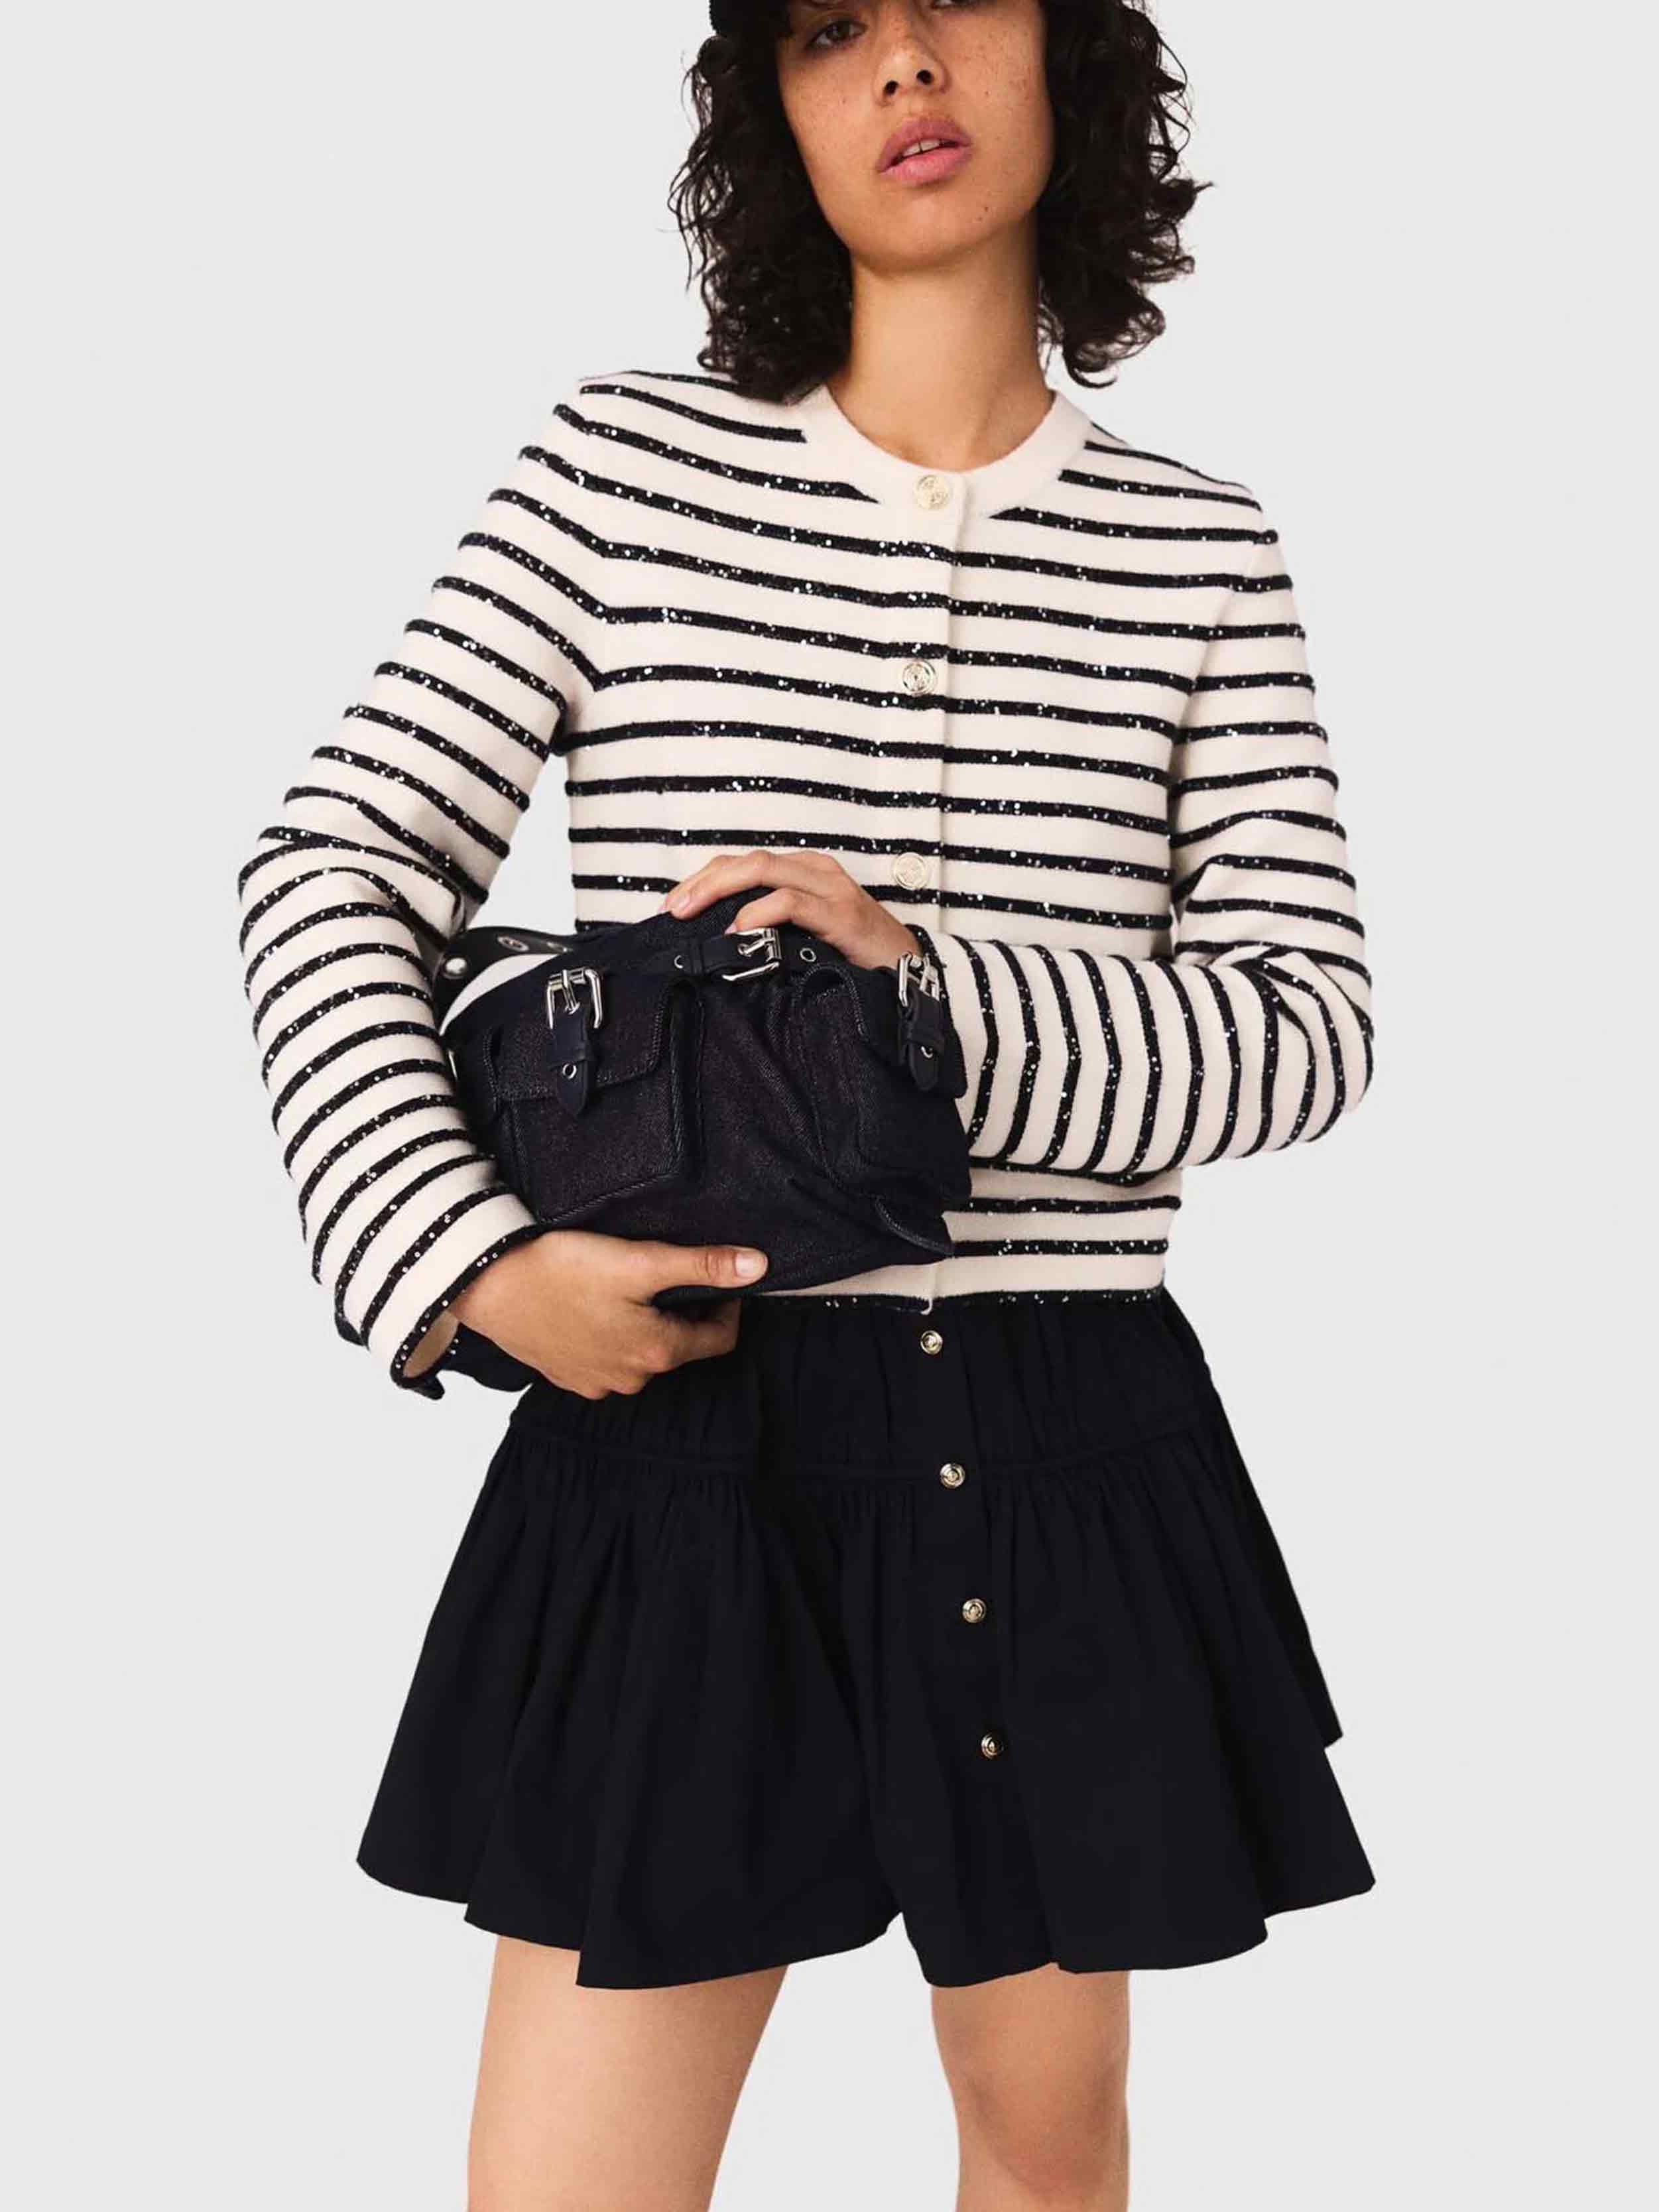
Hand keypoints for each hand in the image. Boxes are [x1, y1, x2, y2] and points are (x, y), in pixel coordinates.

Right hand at [445, 1229, 766, 1398]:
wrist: (485, 1285)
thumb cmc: (560, 1270)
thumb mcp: (639, 1261)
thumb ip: (702, 1266)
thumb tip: (759, 1267)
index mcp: (656, 1353)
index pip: (720, 1338)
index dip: (727, 1304)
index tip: (717, 1276)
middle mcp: (630, 1379)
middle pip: (679, 1346)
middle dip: (682, 1313)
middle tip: (664, 1273)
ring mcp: (596, 1384)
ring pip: (641, 1354)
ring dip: (644, 1325)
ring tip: (624, 1287)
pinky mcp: (566, 1377)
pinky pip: (605, 1359)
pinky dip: (610, 1335)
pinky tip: (592, 1306)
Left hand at [659, 849, 921, 969]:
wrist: (909, 972)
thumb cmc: (855, 955)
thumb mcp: (805, 936)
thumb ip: (771, 929)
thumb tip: (718, 943)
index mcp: (804, 872)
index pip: (742, 863)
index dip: (702, 879)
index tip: (672, 906)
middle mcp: (815, 870)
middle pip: (746, 861)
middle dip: (702, 882)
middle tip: (672, 910)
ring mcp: (830, 888)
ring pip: (762, 870)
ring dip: (719, 890)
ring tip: (692, 916)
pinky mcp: (841, 913)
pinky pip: (791, 902)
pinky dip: (758, 912)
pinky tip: (738, 931)